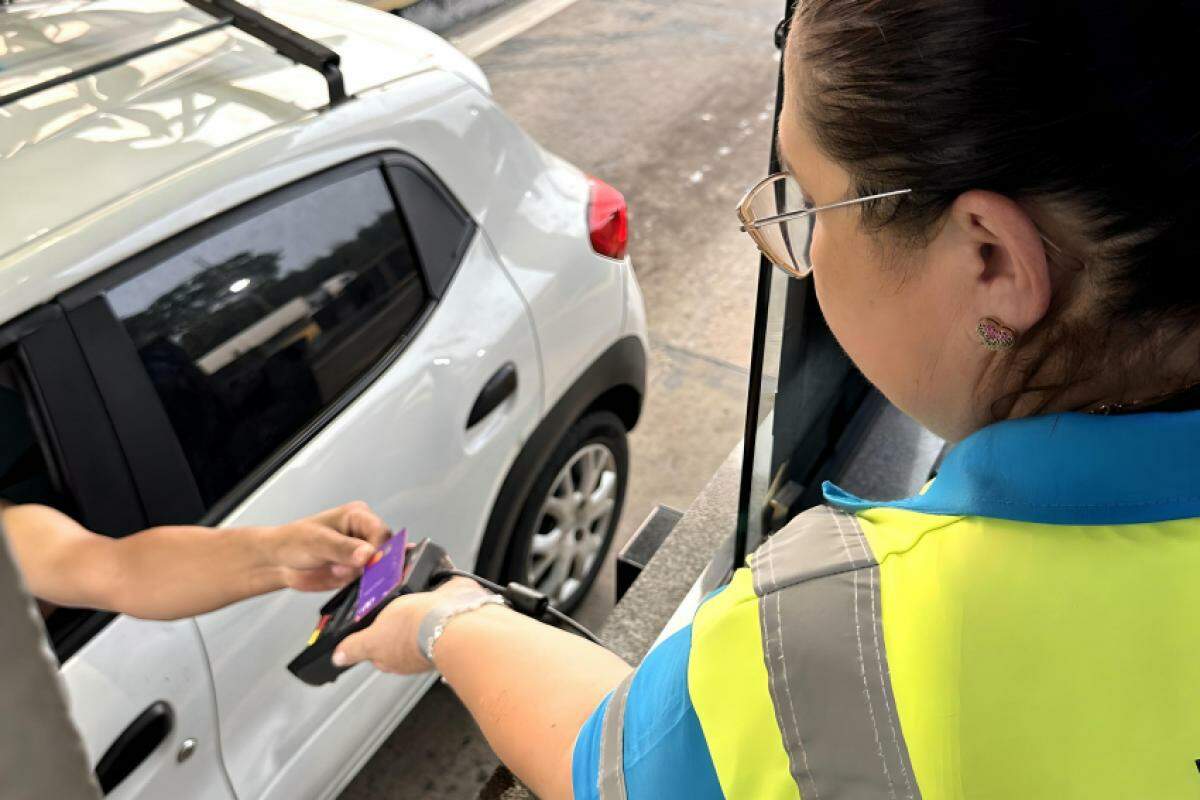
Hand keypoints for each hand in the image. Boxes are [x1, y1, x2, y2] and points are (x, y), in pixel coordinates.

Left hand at [259, 501, 391, 591]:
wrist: (279, 562)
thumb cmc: (294, 542)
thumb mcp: (318, 542)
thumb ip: (344, 548)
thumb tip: (368, 555)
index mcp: (358, 517)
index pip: (381, 532)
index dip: (380, 549)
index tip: (371, 564)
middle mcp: (364, 534)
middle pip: (387, 551)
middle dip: (374, 565)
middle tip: (357, 573)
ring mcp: (362, 555)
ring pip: (380, 569)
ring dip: (367, 578)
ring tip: (341, 574)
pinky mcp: (357, 573)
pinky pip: (369, 582)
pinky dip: (363, 587)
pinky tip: (346, 582)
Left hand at [332, 576, 487, 673]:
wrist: (451, 617)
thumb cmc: (413, 632)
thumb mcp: (372, 640)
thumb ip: (355, 647)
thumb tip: (338, 658)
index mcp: (394, 653)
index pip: (377, 643)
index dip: (371, 627)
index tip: (368, 611)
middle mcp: (415, 639)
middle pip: (397, 621)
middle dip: (393, 604)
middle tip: (386, 588)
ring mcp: (435, 621)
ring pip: (418, 601)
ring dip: (413, 587)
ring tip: (403, 570)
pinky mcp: (450, 600)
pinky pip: (438, 584)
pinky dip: (433, 574)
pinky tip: (424, 565)